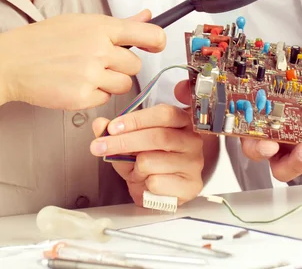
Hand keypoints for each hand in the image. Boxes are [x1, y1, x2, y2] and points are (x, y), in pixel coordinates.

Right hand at [0, 10, 165, 109]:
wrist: (10, 62)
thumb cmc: (44, 41)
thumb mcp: (82, 23)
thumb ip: (120, 23)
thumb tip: (147, 16)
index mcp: (101, 27)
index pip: (149, 34)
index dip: (158, 42)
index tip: (156, 46)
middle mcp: (99, 50)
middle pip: (136, 66)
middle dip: (122, 67)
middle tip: (99, 62)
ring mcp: (91, 74)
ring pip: (124, 85)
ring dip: (110, 83)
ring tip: (86, 73)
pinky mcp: (82, 96)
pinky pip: (105, 100)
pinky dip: (94, 95)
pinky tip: (76, 84)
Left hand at [89, 81, 211, 206]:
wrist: (161, 194)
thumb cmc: (149, 164)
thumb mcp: (128, 145)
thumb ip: (114, 133)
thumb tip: (100, 124)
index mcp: (181, 123)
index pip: (165, 114)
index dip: (137, 119)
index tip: (112, 127)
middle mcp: (192, 140)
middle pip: (158, 136)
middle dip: (124, 142)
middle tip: (100, 147)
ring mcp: (194, 163)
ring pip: (151, 161)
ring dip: (135, 169)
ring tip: (137, 172)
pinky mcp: (191, 185)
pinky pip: (155, 182)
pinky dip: (144, 185)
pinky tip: (149, 183)